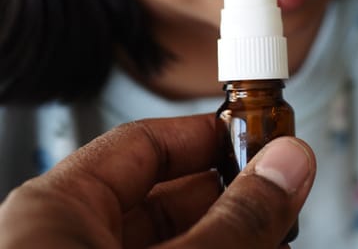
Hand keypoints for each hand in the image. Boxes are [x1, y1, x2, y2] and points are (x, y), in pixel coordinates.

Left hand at [0, 114, 314, 247]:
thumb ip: (237, 218)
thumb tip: (288, 164)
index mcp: (55, 213)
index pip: (143, 144)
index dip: (207, 134)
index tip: (255, 136)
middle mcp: (65, 243)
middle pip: (163, 197)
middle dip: (229, 194)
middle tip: (278, 194)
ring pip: (172, 240)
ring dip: (229, 234)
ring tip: (275, 232)